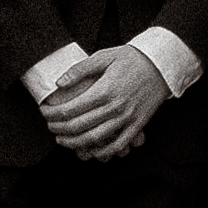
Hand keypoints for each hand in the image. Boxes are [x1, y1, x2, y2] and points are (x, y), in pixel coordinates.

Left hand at [42, 37, 170, 163]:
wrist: (162, 64)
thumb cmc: (133, 59)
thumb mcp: (104, 56)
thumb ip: (80, 69)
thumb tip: (60, 83)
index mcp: (104, 90)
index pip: (70, 109)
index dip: (53, 113)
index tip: (45, 112)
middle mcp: (115, 107)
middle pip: (78, 126)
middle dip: (58, 129)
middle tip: (50, 126)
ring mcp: (127, 118)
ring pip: (94, 139)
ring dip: (74, 143)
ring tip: (63, 140)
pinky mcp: (137, 125)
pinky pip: (118, 144)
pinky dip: (103, 151)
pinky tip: (91, 150)